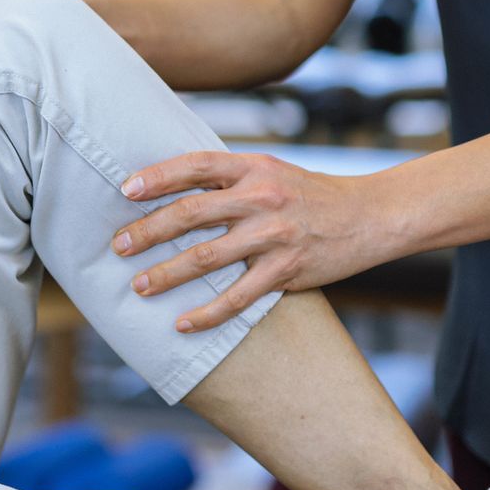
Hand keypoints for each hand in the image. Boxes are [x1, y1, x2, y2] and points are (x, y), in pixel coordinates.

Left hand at [111, 151, 383, 331]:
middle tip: (119, 245)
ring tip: (139, 285)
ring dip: (167, 273)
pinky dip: (206, 313)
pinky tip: (182, 323)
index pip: (196, 166)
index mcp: (254, 167)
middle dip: (149, 231)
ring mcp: (274, 235)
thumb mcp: (272, 171)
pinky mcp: (286, 270)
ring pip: (207, 257)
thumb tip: (176, 185)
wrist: (370, 216)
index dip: (158, 176)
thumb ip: (231, 177)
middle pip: (192, 212)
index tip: (126, 191)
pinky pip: (237, 297)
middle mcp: (261, 198)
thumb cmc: (311, 194)